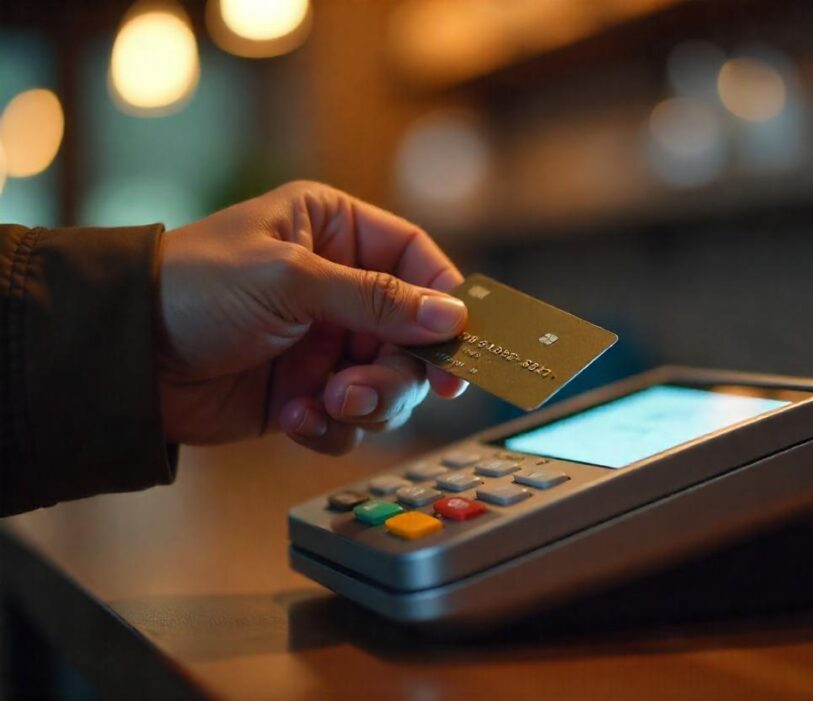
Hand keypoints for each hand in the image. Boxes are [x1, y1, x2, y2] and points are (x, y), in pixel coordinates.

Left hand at [156, 180, 467, 453]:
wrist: (124, 356)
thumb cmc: (196, 287)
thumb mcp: (291, 280)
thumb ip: (377, 299)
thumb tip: (453, 317)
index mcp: (336, 232)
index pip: (417, 261)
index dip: (444, 304)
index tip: (460, 348)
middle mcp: (338, 286)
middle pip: (412, 336)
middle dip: (395, 371)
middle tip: (363, 390)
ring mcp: (324, 342)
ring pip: (388, 383)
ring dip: (364, 403)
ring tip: (322, 404)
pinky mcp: (307, 390)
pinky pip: (350, 418)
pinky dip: (329, 425)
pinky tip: (291, 415)